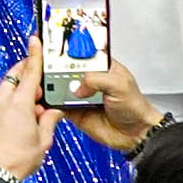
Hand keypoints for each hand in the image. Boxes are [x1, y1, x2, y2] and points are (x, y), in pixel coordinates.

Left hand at [0, 44, 50, 182]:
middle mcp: (2, 100)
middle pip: (16, 77)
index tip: (35, 40)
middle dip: (29, 77)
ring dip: (20, 93)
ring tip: (33, 112)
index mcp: (19, 102)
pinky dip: (11, 103)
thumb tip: (54, 112)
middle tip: (42, 90)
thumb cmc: (17, 159)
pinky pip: (0, 101)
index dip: (34, 55)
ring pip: (7, 89)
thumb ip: (49, 120)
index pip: (29, 72)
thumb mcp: (43, 140)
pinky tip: (20, 119)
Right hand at [49, 56, 163, 153]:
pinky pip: (58, 105)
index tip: (54, 47)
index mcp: (101, 66)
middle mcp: (89, 79)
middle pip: (66, 68)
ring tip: (47, 86)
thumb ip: (96, 79)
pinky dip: (52, 104)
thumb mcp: (119, 84)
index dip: (68, 49)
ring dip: (53, 87)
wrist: (135, 134)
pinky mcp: (75, 111)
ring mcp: (81, 95)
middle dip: (55, 68)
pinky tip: (50, 102)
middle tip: (46, 69)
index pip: (81, 52)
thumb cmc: (135, 107)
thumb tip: (76, 86)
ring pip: (59, 87)